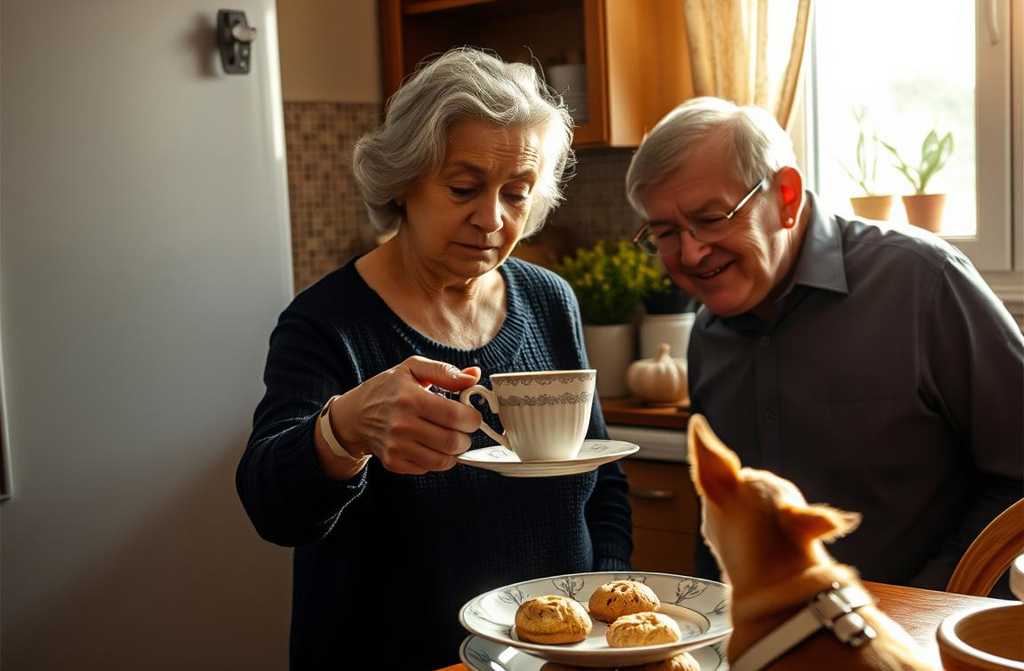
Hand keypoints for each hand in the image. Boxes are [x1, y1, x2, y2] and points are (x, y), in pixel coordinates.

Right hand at [327, 356, 482, 474]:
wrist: (355, 414)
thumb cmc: (387, 388)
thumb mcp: (413, 368)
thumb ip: (445, 371)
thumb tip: (473, 376)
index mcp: (410, 398)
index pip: (455, 416)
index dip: (472, 418)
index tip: (471, 415)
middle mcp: (402, 425)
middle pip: (452, 442)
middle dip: (466, 437)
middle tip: (462, 429)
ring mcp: (396, 447)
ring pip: (443, 461)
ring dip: (454, 451)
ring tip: (449, 438)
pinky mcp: (393, 462)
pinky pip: (428, 468)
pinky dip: (436, 459)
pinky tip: (431, 445)